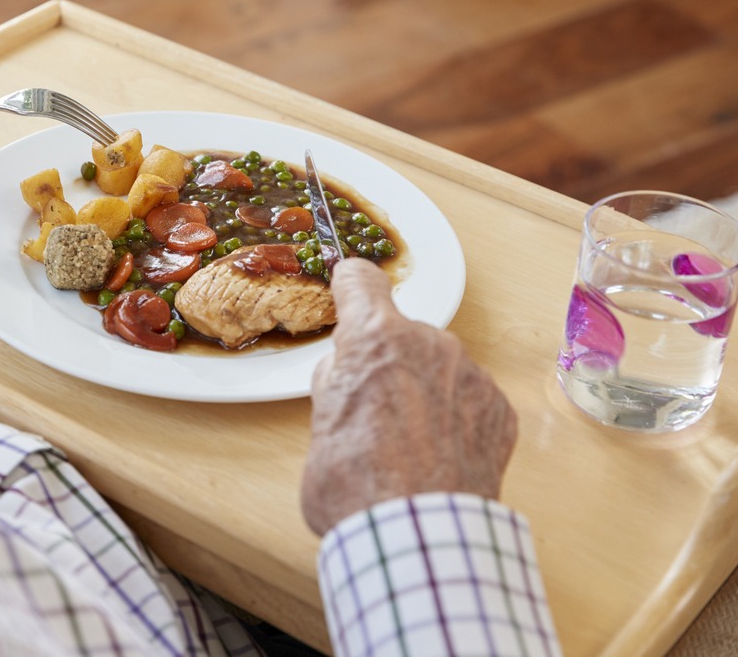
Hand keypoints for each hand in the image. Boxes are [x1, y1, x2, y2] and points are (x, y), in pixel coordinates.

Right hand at [300, 258, 517, 537]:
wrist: (415, 537)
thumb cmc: (355, 484)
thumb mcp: (319, 423)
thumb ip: (337, 382)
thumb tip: (349, 371)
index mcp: (374, 338)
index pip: (360, 281)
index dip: (350, 287)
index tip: (348, 290)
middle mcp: (429, 343)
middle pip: (402, 335)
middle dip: (388, 362)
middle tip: (372, 412)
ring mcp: (470, 375)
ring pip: (440, 368)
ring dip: (425, 391)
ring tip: (409, 446)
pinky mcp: (499, 410)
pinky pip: (470, 400)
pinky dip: (456, 420)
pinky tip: (439, 457)